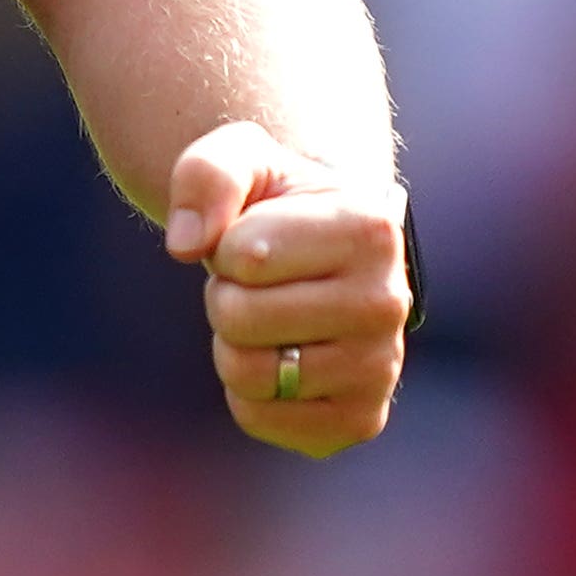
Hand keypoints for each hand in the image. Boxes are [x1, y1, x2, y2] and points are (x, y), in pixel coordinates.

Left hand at [165, 120, 409, 456]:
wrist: (318, 253)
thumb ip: (208, 175)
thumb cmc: (275, 200)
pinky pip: (258, 418)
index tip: (256, 235)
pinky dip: (246, 391)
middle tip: (258, 282)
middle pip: (238, 317)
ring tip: (270, 315)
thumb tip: (186, 245)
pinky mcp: (359, 418)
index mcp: (370, 228)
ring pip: (247, 373)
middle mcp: (389, 303)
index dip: (226, 244)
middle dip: (225, 294)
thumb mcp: (239, 156)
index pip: (244, 256)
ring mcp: (379, 368)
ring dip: (234, 342)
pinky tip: (280, 357)